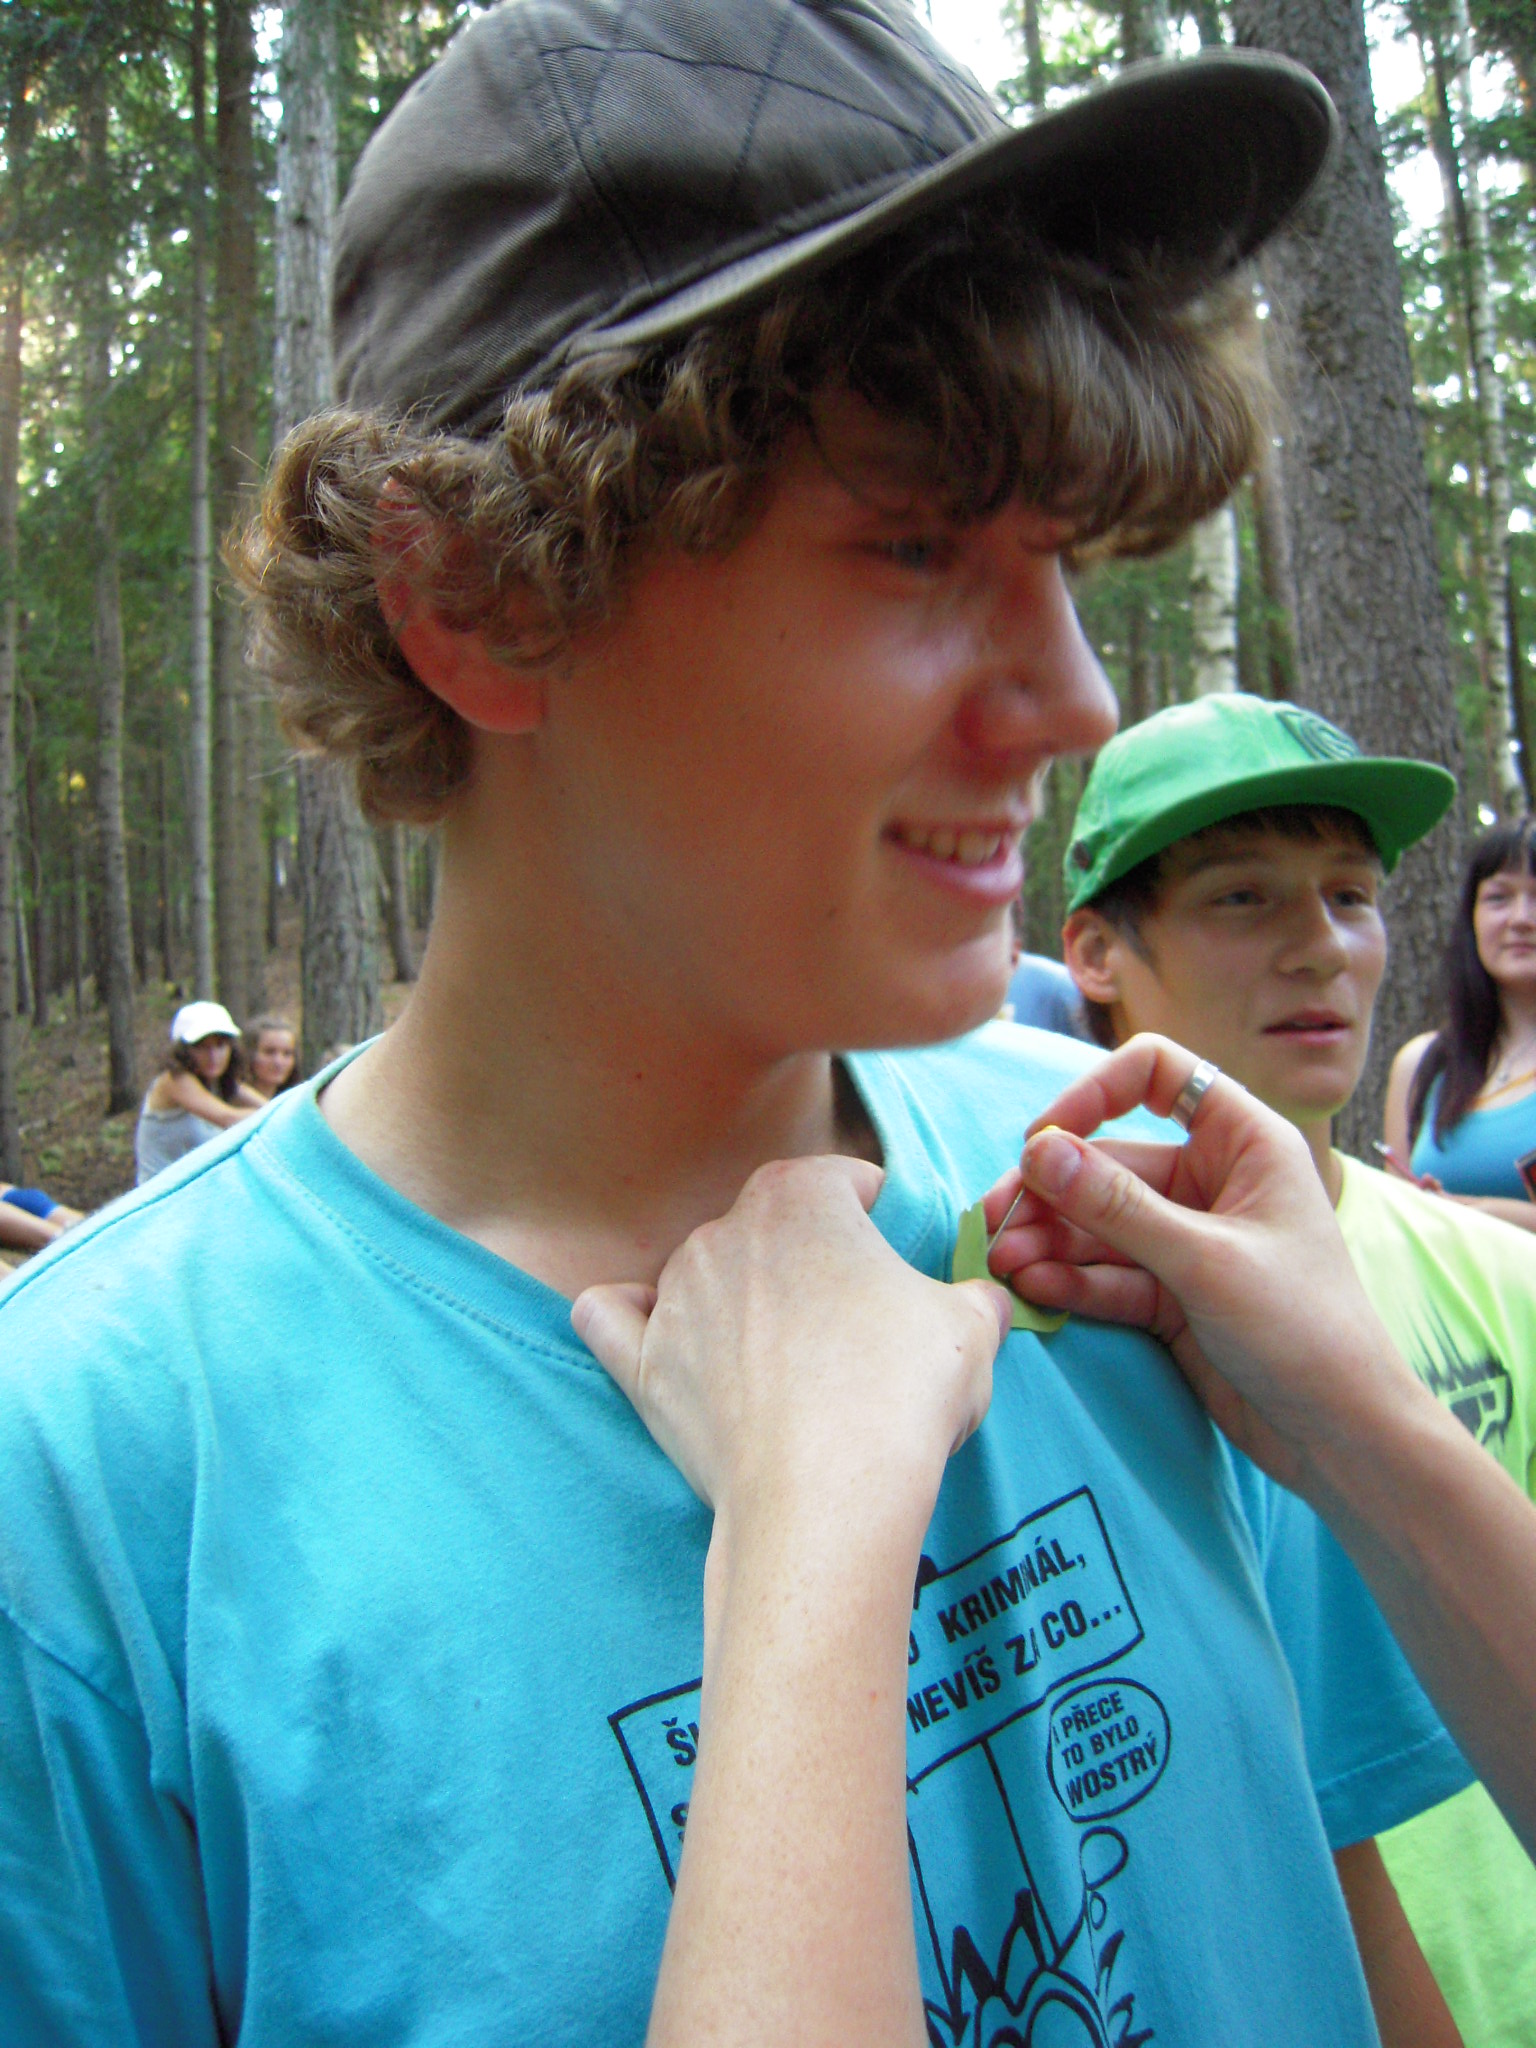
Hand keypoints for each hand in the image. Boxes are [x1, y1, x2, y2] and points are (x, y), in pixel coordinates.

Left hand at [572, 1155, 1009, 1554]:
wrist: (826, 1498)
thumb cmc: (901, 1396)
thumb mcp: (972, 1328)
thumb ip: (973, 1293)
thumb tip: (977, 1299)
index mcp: (800, 1195)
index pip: (846, 1180)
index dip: (880, 1217)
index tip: (900, 1261)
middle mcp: (724, 1229)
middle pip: (774, 1228)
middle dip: (811, 1263)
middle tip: (853, 1326)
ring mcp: (674, 1296)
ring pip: (705, 1272)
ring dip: (741, 1301)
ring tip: (790, 1364)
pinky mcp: (640, 1364)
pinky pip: (610, 1317)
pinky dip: (632, 1320)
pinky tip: (659, 1336)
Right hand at [983, 1035, 1419, 1493]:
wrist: (1343, 1437)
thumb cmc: (1304, 1329)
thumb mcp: (1205, 1261)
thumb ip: (1117, 1206)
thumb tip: (1038, 1152)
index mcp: (1243, 1142)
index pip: (1156, 1074)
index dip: (1094, 1093)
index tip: (1045, 1140)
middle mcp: (1213, 1181)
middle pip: (1110, 1161)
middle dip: (1053, 1192)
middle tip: (996, 1224)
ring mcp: (1189, 1240)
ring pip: (1100, 1223)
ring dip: (1051, 1241)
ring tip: (1004, 1264)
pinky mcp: (1172, 1296)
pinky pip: (1109, 1274)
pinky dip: (1071, 1280)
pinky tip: (1034, 1289)